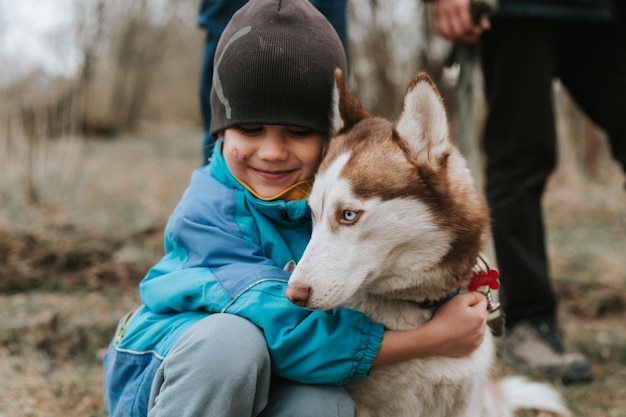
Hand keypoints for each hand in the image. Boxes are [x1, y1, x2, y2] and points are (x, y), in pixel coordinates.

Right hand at [372, 291, 487, 364]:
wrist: (435, 338)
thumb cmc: (444, 318)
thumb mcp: (458, 299)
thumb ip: (472, 295)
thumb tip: (480, 296)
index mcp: (480, 315)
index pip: (484, 301)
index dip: (473, 298)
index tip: (465, 299)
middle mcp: (482, 329)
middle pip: (482, 314)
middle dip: (473, 311)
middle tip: (458, 311)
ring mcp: (477, 340)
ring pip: (478, 327)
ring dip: (471, 323)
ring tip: (456, 323)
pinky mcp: (471, 348)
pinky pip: (473, 338)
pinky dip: (467, 334)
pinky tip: (457, 332)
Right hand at [432, 0, 490, 43]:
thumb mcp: (476, 1)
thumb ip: (482, 14)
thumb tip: (486, 27)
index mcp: (461, 6)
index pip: (467, 25)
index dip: (474, 32)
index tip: (479, 32)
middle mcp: (450, 10)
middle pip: (458, 32)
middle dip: (468, 38)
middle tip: (474, 38)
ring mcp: (441, 14)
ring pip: (448, 34)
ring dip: (457, 40)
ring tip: (465, 39)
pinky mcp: (436, 17)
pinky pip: (440, 31)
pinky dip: (447, 36)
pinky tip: (454, 36)